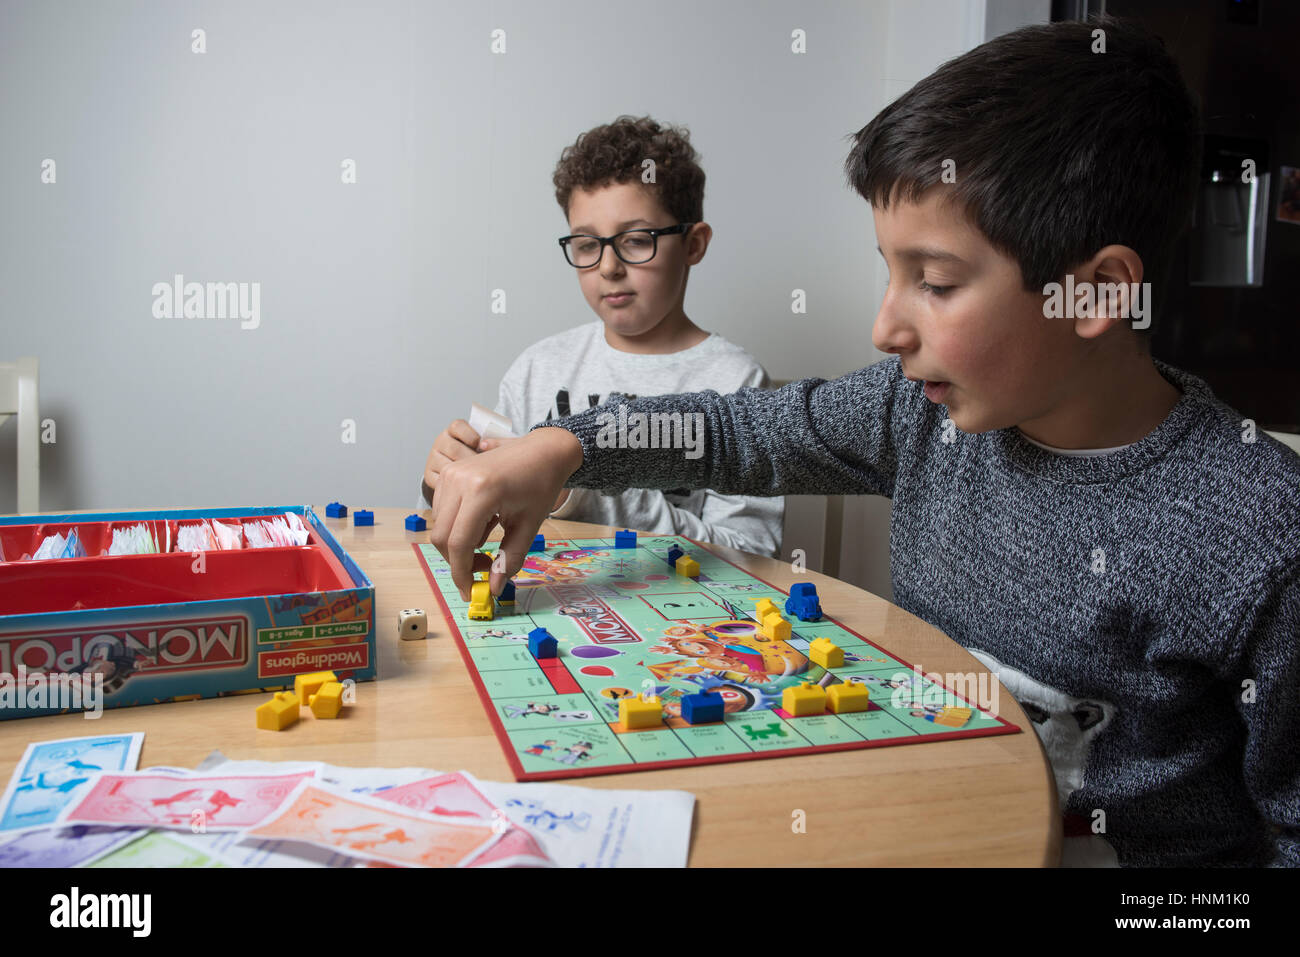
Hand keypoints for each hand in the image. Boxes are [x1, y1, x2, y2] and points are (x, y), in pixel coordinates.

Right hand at [430, 427, 583, 599]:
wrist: (542, 451)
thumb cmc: (540, 485)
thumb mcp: (529, 526)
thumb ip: (509, 558)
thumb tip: (494, 588)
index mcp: (481, 491)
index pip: (458, 543)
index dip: (462, 573)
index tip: (471, 592)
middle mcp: (459, 480)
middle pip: (442, 537)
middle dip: (458, 562)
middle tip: (483, 571)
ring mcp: (450, 474)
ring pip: (440, 525)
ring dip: (458, 545)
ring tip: (487, 545)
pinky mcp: (448, 473)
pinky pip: (441, 511)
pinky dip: (457, 527)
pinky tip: (482, 526)